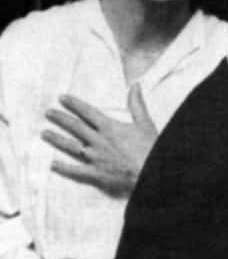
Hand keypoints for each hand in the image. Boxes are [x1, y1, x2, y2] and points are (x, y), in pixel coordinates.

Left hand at [42, 84, 157, 197]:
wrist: (151, 172)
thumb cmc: (151, 148)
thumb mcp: (145, 123)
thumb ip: (137, 104)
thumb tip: (135, 86)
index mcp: (110, 127)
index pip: (87, 112)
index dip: (74, 104)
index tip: (61, 98)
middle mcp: (98, 140)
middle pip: (75, 127)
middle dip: (60, 118)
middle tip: (47, 113)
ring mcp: (95, 157)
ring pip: (71, 146)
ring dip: (56, 139)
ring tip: (44, 133)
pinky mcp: (96, 173)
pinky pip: (75, 169)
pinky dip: (62, 167)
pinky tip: (50, 163)